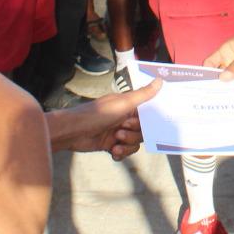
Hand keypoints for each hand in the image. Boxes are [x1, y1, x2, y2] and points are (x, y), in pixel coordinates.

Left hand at [44, 78, 162, 160]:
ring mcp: (118, 132)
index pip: (147, 116)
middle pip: (142, 132)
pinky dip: (120, 153)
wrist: (73, 131)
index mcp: (128, 106)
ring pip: (134, 143)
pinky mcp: (111, 144)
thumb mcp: (123, 103)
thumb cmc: (97, 114)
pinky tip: (113, 152)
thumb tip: (160, 79)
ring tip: (114, 144)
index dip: (142, 122)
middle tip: (119, 132)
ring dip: (126, 146)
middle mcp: (124, 118)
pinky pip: (125, 152)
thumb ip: (143, 94)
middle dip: (132, 135)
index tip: (133, 123)